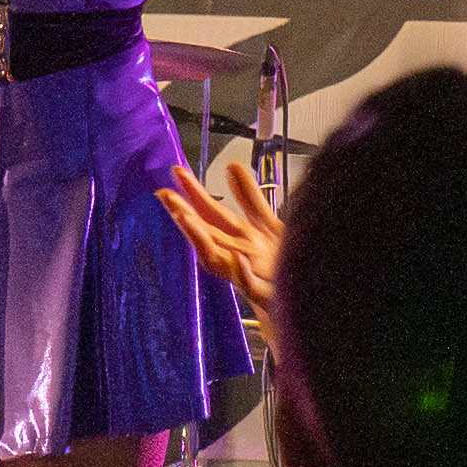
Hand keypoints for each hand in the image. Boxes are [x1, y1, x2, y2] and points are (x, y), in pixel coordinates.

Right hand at [156, 150, 288, 330]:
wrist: (299, 300)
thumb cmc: (279, 266)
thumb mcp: (266, 224)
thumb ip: (248, 197)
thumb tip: (231, 166)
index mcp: (238, 237)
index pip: (211, 211)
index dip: (194, 191)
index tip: (177, 171)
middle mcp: (236, 255)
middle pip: (208, 232)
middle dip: (186, 215)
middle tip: (166, 196)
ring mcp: (248, 275)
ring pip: (218, 258)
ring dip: (202, 240)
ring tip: (186, 220)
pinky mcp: (265, 294)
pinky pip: (252, 285)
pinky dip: (242, 273)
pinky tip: (237, 259)